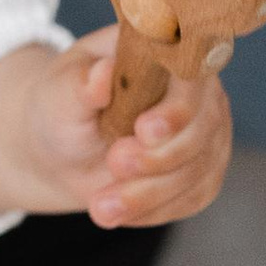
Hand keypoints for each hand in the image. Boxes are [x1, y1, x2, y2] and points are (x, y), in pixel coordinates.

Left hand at [0, 33, 231, 230]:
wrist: (60, 149)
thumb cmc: (61, 107)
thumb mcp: (59, 93)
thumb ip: (81, 83)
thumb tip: (102, 72)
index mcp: (165, 54)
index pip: (191, 78)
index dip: (175, 109)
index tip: (144, 131)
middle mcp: (196, 92)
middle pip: (203, 130)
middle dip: (158, 158)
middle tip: (113, 165)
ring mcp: (205, 133)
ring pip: (198, 171)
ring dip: (150, 194)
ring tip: (101, 207)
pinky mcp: (202, 171)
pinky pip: (193, 197)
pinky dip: (154, 210)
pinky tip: (117, 211)